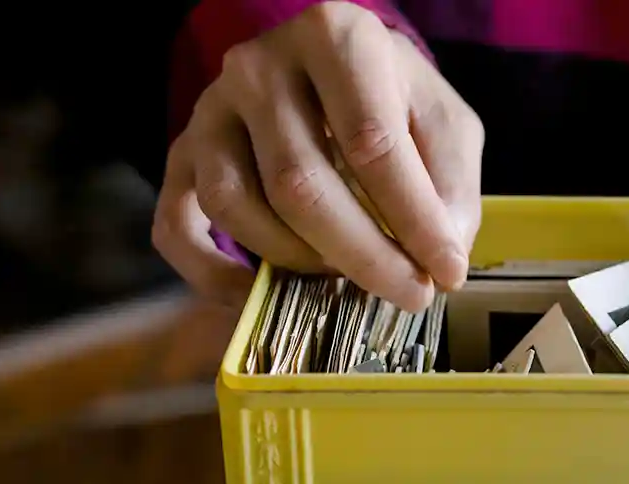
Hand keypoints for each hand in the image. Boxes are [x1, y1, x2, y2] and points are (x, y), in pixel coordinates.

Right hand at [153, 1, 483, 311]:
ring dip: (298, 262)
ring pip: (237, 208)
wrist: (331, 72)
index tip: (446, 272)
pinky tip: (264, 298)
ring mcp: (210, 110)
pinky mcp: (181, 154)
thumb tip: (440, 258)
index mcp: (336, 40)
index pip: (371, 143)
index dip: (413, 219)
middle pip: (300, 183)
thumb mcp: (444, 124)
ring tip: (348, 277)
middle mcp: (260, 66)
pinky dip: (214, 277)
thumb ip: (451, 185)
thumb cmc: (394, 100)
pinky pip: (178, 227)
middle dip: (363, 255)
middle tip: (409, 294)